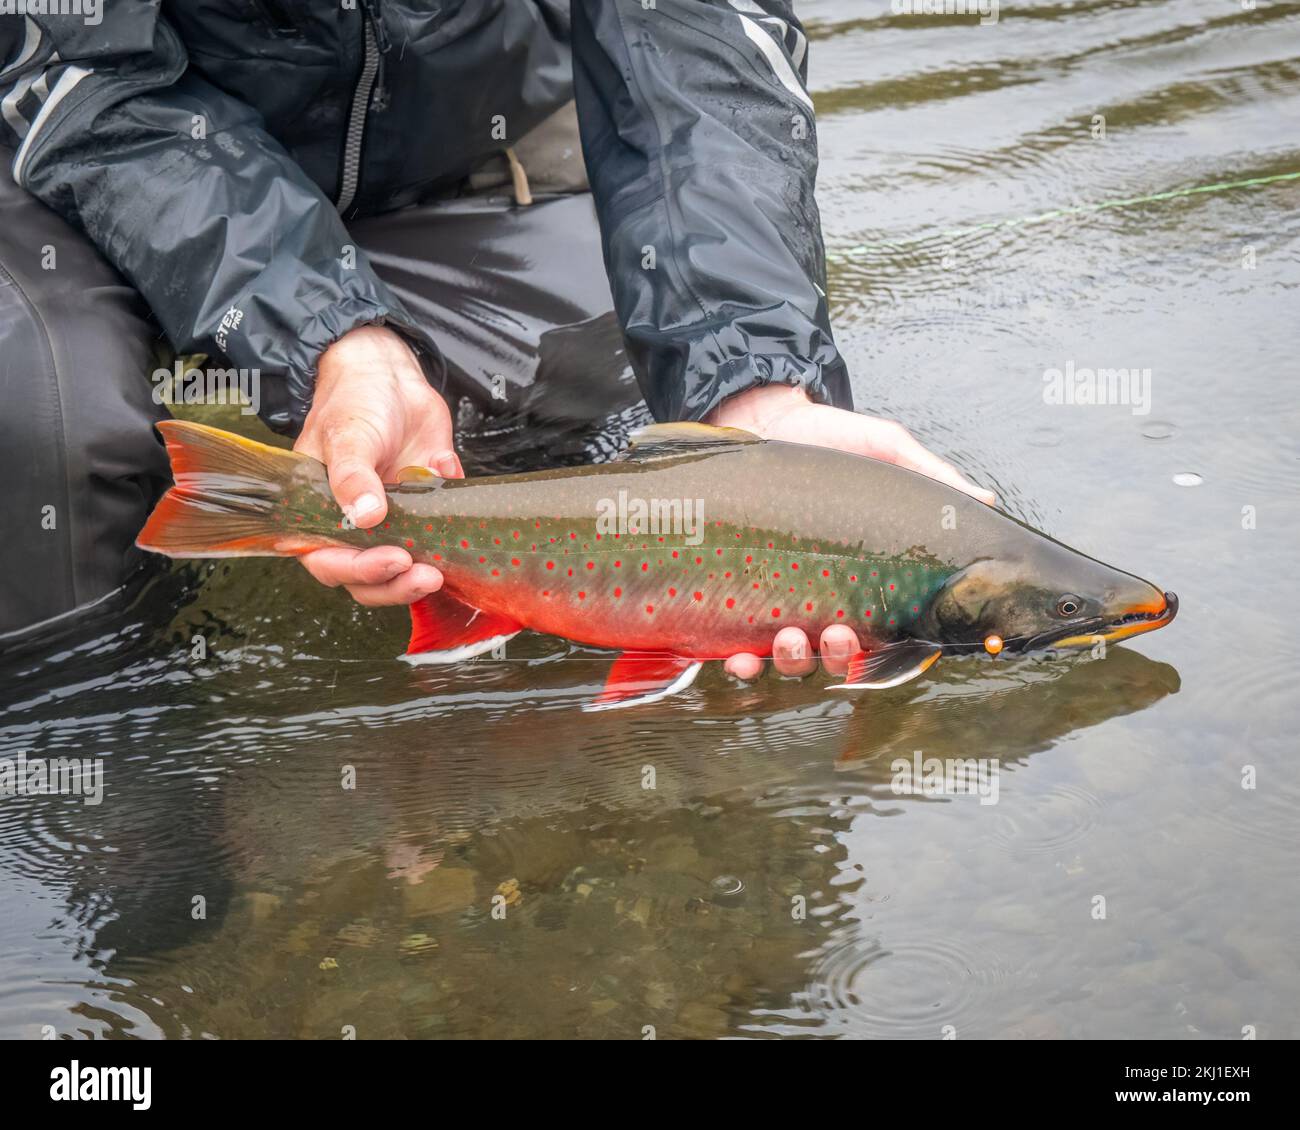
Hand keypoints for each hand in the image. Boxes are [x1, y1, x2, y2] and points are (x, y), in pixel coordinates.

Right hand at [295, 325, 461, 605]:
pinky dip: (451, 535)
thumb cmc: (354, 403)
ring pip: (403, 570)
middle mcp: (353, 528)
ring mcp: (392, 525)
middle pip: (369, 579)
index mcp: (319, 515)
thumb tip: (364, 516)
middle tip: (425, 574)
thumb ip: (352, 476)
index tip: (392, 560)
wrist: (390, 376)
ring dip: (421, 576)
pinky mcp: (425, 516)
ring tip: (440, 570)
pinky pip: (440, 539)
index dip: (359, 571)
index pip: (330, 562)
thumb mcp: (348, 435)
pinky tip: (456, 512)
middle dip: (396, 584)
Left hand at [708, 384, 994, 679]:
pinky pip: (739, 646)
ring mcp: (781, 600)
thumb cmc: (831, 439)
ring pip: (794, 658)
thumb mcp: (886, 450)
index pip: (889, 630)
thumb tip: (985, 500)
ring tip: (790, 639)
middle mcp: (828, 597)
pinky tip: (740, 660)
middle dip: (841, 656)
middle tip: (840, 635)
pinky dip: (741, 664)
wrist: (765, 418)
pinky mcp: (737, 595)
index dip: (895, 650)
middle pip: (841, 655)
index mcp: (871, 576)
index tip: (890, 645)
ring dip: (795, 661)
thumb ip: (931, 476)